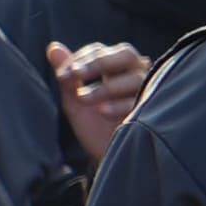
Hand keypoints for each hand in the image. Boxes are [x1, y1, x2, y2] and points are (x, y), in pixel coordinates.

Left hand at [53, 41, 149, 160]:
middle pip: (125, 54)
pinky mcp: (153, 110)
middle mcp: (134, 75)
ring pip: (134, 76)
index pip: (100, 50)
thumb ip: (68, 75)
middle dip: (98, 62)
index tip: (62, 75)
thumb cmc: (94, 127)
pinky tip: (102, 111)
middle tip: (76, 75)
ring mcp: (146, 91)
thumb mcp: (75, 101)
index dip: (81, 58)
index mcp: (113, 69)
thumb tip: (52, 47)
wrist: (107, 157)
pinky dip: (119, 104)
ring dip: (105, 86)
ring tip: (84, 99)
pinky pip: (141, 100)